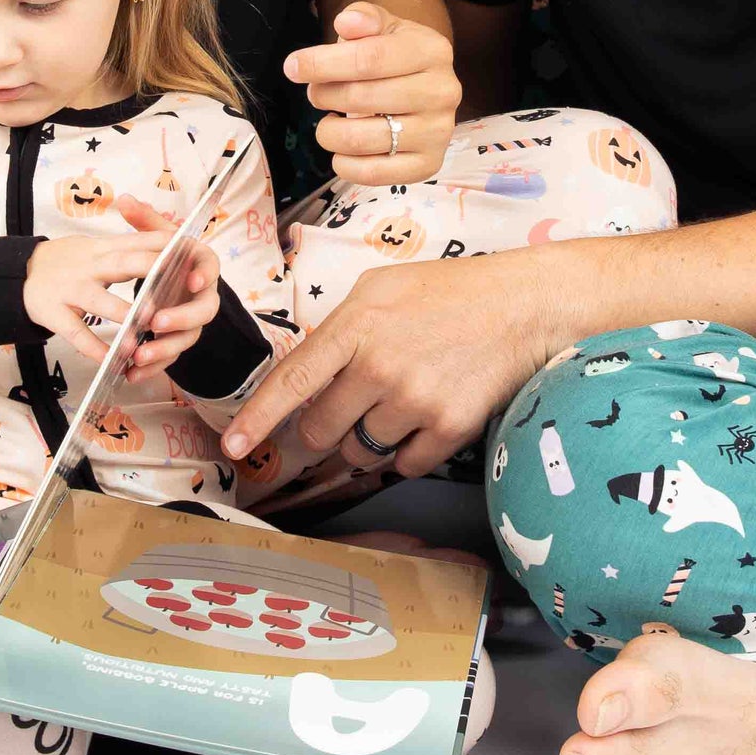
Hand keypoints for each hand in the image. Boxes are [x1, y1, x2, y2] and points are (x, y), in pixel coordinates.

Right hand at [26, 228, 216, 366]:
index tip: (191, 250)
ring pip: (100, 302)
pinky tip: (112, 361)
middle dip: (149, 273)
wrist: (20, 271)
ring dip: (123, 315)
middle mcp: (89, 266)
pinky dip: (95, 348)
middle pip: (123, 264)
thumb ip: (129, 245)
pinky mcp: (54, 313)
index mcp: (102, 248)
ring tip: (145, 330)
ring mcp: (70, 289)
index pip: (138, 241)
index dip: (164, 246)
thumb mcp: (96, 246)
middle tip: (177, 285)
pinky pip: (77, 333)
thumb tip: (169, 240)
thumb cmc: (68, 260)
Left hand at [221, 251, 558, 478]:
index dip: (257, 420)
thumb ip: (339, 329)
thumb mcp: (380, 289)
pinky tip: (425, 415)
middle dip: (323, 429)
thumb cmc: (448, 293)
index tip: (235, 447)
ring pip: (359, 452)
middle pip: (319, 430)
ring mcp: (413, 400)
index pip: (292, 381)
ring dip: (368, 439)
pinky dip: (406, 451)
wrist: (520, 306)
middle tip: (349, 407)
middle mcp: (379, 366)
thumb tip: (307, 376)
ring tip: (398, 400)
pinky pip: (403, 465)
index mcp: (355, 325)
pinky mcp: (447, 428)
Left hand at [283, 3, 460, 185]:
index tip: (293, 67)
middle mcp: (442, 92)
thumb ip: (363, 18)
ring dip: (328, 131)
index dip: (323, 63)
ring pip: (361, 139)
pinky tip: (342, 148)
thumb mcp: (383, 27)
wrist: (426, 87)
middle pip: (361, 98)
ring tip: (328, 120)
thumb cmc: (395, 55)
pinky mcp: (428, 165)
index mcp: (432, 51)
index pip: (369, 58)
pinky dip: (343, 163)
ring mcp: (438, 132)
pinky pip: (371, 174)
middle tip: (316, 92)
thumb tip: (345, 23)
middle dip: (324, 95)